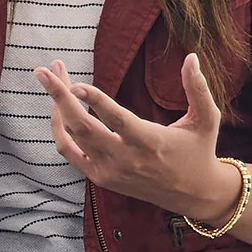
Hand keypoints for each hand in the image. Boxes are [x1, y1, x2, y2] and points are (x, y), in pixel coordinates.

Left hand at [43, 53, 238, 221]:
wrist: (194, 195)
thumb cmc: (199, 151)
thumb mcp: (206, 119)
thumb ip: (198, 88)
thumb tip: (192, 56)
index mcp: (149, 142)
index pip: (115, 120)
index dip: (94, 100)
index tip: (75, 83)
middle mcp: (125, 159)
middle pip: (82, 127)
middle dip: (59, 96)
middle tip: (45, 70)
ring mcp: (109, 171)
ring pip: (72, 137)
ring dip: (58, 107)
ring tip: (53, 79)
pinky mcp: (101, 178)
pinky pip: (70, 152)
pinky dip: (60, 130)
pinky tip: (58, 108)